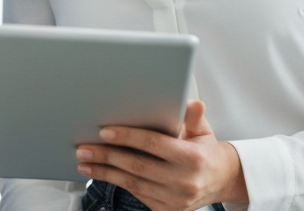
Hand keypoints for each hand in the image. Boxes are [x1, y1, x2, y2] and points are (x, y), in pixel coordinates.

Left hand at [75, 100, 247, 210]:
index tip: (104, 131)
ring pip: (132, 183)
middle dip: (107, 155)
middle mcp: (184, 181)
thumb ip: (192, 116)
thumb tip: (191, 103)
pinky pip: (137, 194)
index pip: (154, 144)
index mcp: (193, 158)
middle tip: (83, 147)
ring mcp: (175, 200)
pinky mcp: (167, 210)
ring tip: (84, 161)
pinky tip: (101, 173)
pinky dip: (117, 182)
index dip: (128, 137)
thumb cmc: (205, 150)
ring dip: (104, 172)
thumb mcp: (203, 130)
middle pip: (137, 166)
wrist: (220, 181)